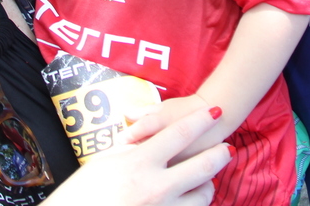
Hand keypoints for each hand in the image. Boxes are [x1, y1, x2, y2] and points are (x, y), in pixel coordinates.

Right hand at [46, 106, 232, 205]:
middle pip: (201, 167)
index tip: (213, 113)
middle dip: (218, 155)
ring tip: (204, 181)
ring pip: (201, 197)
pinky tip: (187, 200)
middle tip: (226, 149)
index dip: (200, 121)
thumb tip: (145, 138)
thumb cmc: (83, 193)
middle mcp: (155, 187)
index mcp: (139, 164)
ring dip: (206, 187)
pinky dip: (191, 205)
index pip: (179, 135)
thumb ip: (129, 148)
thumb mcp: (103, 163)